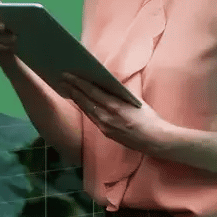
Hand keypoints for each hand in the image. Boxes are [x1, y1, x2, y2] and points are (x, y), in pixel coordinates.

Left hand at [60, 73, 175, 153]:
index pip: (92, 92)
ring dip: (76, 99)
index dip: (78, 83)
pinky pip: (92, 118)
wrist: (155, 141)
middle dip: (72, 89)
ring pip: (86, 110)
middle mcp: (106, 117)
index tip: (68, 75)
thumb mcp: (135, 100)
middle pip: (85, 101)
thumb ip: (119, 92)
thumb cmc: (148, 118)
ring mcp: (105, 127)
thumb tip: (106, 83)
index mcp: (115, 107)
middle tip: (61, 79)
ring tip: (68, 89)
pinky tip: (81, 103)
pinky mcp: (106, 133)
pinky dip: (85, 108)